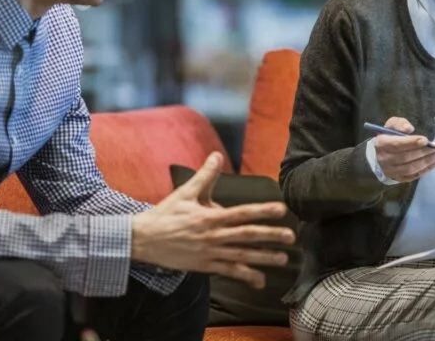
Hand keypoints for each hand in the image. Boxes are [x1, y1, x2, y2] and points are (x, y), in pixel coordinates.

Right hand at [131, 152, 294, 288]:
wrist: (143, 240)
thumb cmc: (166, 214)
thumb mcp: (185, 192)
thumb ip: (205, 175)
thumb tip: (217, 155)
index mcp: (210, 216)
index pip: (242, 213)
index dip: (262, 211)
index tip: (281, 210)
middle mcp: (213, 236)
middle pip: (247, 236)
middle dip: (270, 236)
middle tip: (291, 237)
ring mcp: (210, 253)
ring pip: (241, 256)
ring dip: (263, 258)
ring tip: (283, 259)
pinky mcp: (205, 266)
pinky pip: (228, 272)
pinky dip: (245, 276)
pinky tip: (260, 280)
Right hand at [374, 116, 434, 182]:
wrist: (381, 154)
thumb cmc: (390, 137)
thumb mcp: (392, 125)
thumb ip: (400, 123)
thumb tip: (409, 128)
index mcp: (381, 144)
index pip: (396, 145)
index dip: (411, 143)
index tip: (425, 140)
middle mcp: (385, 159)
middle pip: (405, 157)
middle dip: (423, 152)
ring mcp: (391, 171)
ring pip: (411, 168)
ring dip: (427, 161)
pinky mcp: (399, 178)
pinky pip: (414, 175)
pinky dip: (426, 169)